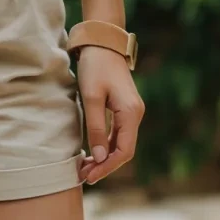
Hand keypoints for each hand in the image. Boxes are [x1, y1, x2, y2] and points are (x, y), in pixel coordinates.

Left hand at [76, 45, 144, 184]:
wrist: (102, 43)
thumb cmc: (96, 67)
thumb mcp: (91, 97)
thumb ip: (96, 128)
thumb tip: (100, 157)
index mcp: (131, 113)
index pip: (124, 151)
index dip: (107, 167)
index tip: (89, 176)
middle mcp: (136, 114)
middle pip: (124, 150)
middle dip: (105, 166)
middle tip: (83, 176)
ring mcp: (132, 112)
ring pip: (121, 143)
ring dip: (104, 157)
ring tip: (84, 167)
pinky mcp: (124, 108)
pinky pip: (118, 134)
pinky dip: (106, 145)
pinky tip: (92, 152)